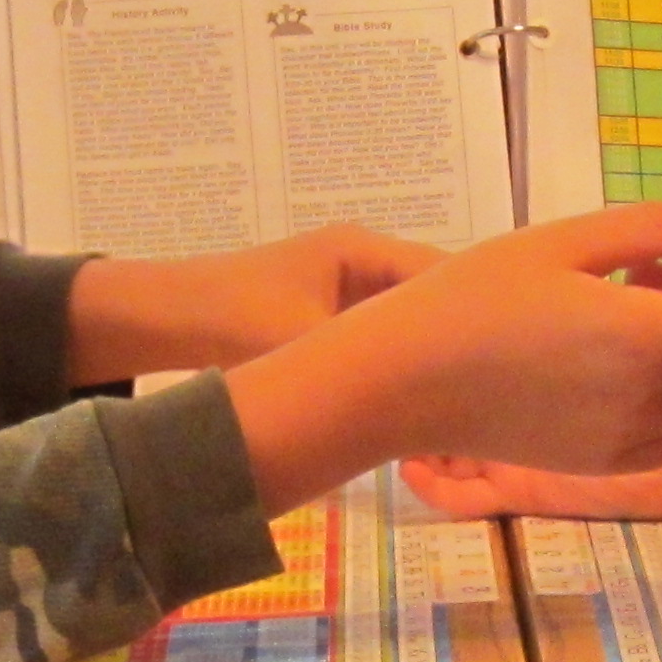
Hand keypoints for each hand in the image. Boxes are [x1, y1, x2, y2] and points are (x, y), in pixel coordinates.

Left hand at [66, 224, 442, 380]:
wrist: (157, 320)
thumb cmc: (230, 318)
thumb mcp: (306, 344)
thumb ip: (369, 368)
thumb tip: (431, 405)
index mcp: (362, 250)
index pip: (443, 274)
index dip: (476, 316)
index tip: (503, 364)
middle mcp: (359, 263)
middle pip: (428, 304)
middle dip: (451, 347)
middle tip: (479, 400)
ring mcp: (340, 292)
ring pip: (402, 329)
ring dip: (420, 363)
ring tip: (449, 410)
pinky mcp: (322, 321)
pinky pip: (374, 344)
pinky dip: (389, 371)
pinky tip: (405, 411)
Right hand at [229, 203, 661, 506]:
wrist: (407, 381)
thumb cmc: (474, 297)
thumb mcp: (562, 242)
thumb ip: (651, 230)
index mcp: (640, 334)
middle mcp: (644, 396)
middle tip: (650, 288)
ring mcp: (625, 439)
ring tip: (627, 332)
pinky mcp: (603, 466)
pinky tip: (614, 377)